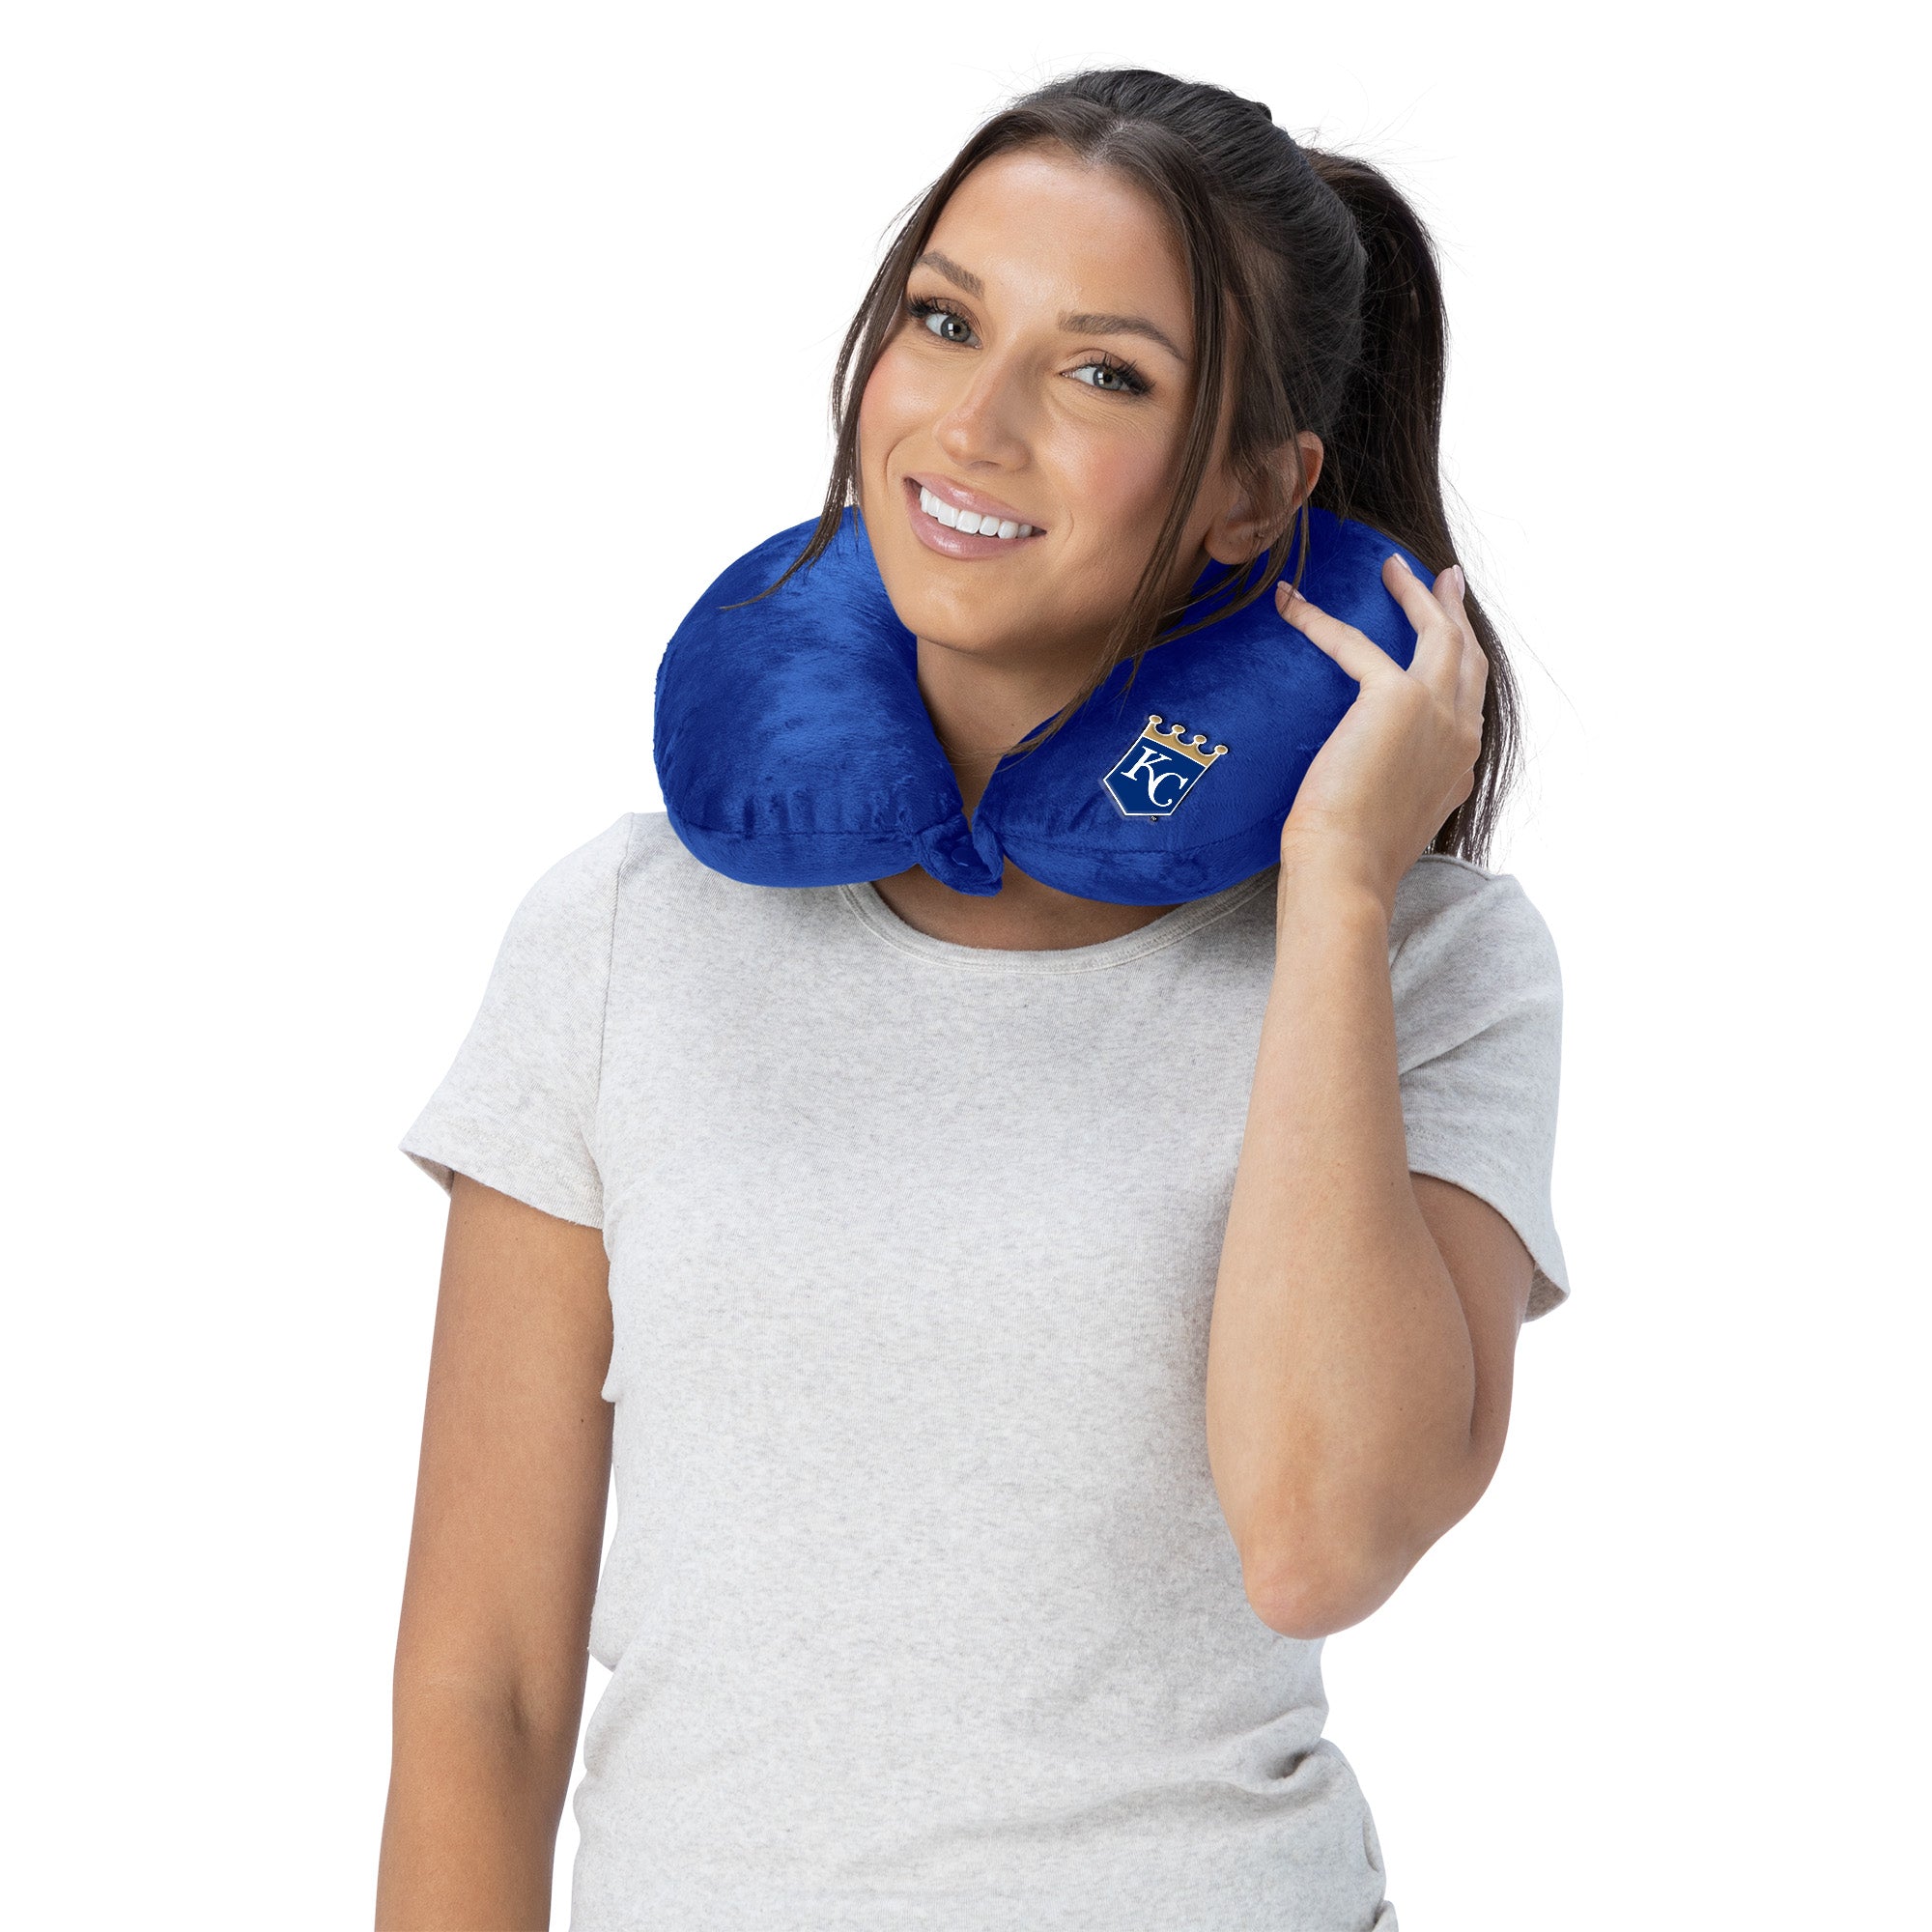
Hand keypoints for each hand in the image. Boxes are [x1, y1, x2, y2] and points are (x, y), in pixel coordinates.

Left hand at [1273, 555, 1487, 918]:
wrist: (1348, 870)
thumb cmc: (1356, 859)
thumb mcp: (1393, 822)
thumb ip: (1401, 792)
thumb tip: (1375, 781)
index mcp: (1462, 766)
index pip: (1470, 699)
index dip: (1462, 661)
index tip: (1453, 634)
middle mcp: (1462, 735)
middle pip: (1468, 655)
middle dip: (1456, 613)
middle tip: (1445, 579)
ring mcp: (1437, 713)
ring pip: (1437, 633)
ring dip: (1415, 594)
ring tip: (1393, 567)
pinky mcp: (1395, 698)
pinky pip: (1354, 643)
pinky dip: (1318, 620)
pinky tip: (1290, 603)